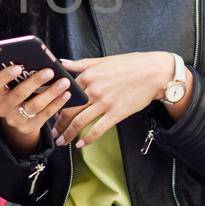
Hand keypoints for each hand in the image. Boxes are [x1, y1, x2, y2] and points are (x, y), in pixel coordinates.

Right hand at [0, 63, 72, 155]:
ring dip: (51, 93)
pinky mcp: (28, 127)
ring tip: (64, 82)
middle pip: (18, 94)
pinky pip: (45, 115)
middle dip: (35, 82)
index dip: (5, 75)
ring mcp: (14, 119)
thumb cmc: (16, 89)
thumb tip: (36, 58)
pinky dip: (57, 103)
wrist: (17, 116)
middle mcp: (1, 107)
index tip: (18, 67)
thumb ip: (18, 72)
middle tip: (50, 71)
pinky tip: (66, 94)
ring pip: (34, 106)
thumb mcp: (12, 82)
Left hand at [54, 52, 177, 148]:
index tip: (51, 113)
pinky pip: (97, 129)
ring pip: (79, 122)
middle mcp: (93, 90)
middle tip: (53, 133)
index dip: (55, 105)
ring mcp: (104, 103)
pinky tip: (81, 145)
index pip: (64, 94)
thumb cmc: (129, 64)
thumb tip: (61, 62)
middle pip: (69, 111)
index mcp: (87, 76)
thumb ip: (80, 64)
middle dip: (58, 125)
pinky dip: (87, 139)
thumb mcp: (102, 60)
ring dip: (68, 135)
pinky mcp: (116, 114)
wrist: (153, 72)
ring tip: (62, 142)